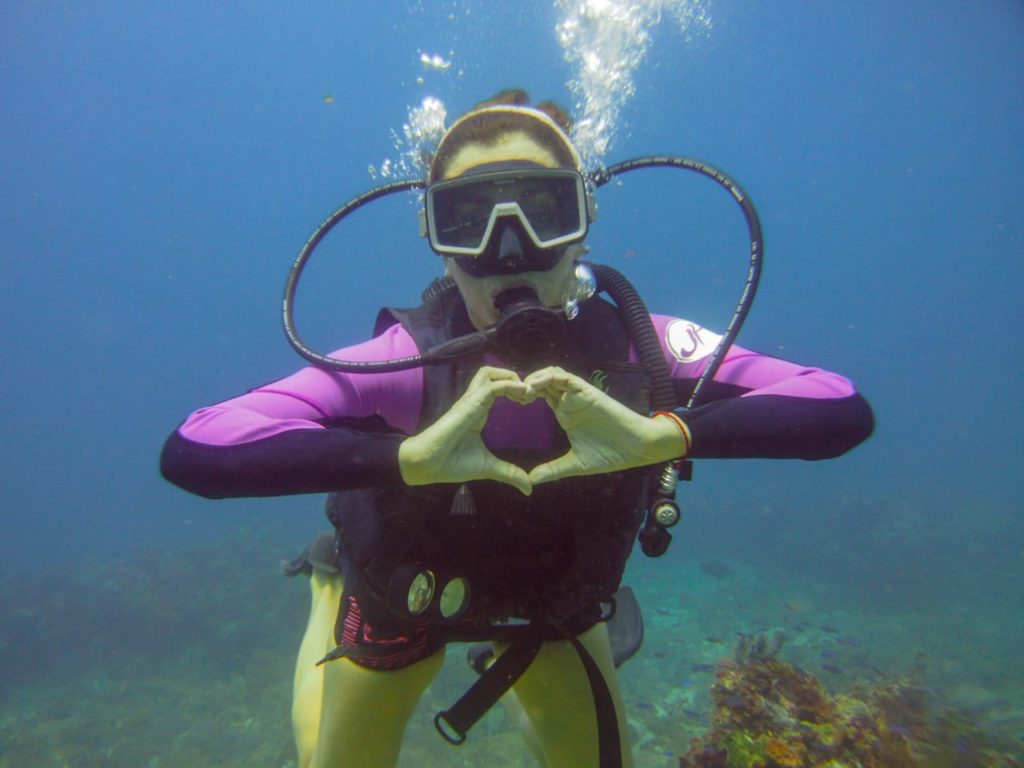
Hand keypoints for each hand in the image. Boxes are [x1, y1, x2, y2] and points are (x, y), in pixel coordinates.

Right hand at [399, 366, 532, 494]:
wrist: (428, 465)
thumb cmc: (453, 463)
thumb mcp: (489, 467)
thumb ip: (509, 473)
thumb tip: (529, 487)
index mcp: (479, 411)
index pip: (497, 387)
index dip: (515, 389)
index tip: (530, 402)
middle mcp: (475, 402)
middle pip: (493, 374)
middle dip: (515, 378)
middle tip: (530, 395)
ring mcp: (471, 400)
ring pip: (490, 372)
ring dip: (511, 377)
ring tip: (525, 392)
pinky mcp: (470, 403)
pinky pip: (492, 386)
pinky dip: (509, 385)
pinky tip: (522, 394)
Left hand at [523, 366, 688, 485]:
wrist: (637, 448)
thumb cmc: (610, 454)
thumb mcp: (575, 464)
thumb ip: (553, 470)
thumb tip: (530, 480)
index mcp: (564, 414)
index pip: (539, 396)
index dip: (522, 396)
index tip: (507, 405)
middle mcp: (569, 401)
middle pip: (542, 382)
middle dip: (523, 384)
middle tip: (508, 394)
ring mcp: (577, 395)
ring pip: (551, 375)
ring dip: (534, 378)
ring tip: (520, 389)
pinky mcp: (587, 391)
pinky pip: (565, 377)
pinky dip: (549, 377)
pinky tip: (535, 384)